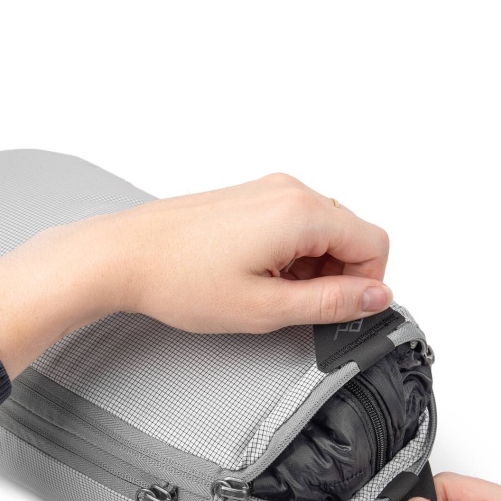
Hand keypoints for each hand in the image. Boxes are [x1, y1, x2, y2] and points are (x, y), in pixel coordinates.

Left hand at [0, 172, 391, 378]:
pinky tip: (257, 275)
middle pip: (351, 233)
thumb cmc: (179, 279)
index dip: (366, 286)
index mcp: (301, 211)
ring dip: (313, 266)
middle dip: (338, 275)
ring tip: (269, 292)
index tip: (339, 311)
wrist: (123, 256)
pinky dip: (290, 253)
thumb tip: (377, 297)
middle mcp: (289, 190)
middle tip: (298, 306)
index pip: (374, 244)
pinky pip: (294, 223)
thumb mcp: (265, 307)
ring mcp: (267, 189)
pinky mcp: (249, 197)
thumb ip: (330, 302)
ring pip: (323, 229)